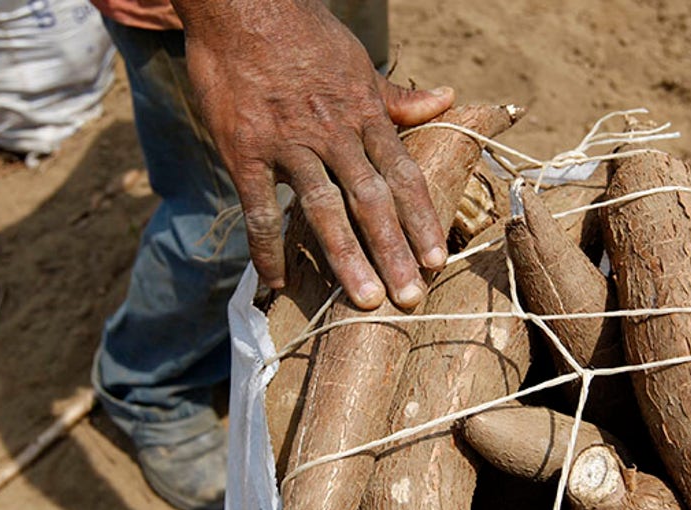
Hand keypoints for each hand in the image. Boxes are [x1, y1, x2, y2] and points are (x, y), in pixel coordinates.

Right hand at [172, 0, 454, 308]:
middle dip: (394, 251)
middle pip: (371, 200)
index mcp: (363, 113)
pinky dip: (267, 248)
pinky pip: (259, 209)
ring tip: (365, 299)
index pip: (402, 175)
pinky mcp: (245, 152)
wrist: (242, 6)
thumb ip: (397, 96)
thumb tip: (447, 98)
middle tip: (410, 296)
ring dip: (347, 258)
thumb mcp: (358, 63)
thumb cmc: (304, 35)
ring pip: (324, 209)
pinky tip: (277, 282)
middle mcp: (333, 132)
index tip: (438, 258)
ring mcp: (288, 144)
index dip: (422, 219)